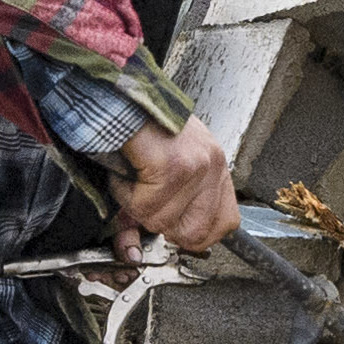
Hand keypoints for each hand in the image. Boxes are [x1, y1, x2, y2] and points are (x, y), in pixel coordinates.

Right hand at [114, 120, 241, 252]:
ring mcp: (197, 165)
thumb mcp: (162, 164)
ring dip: (136, 206)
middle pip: (196, 232)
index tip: (171, 228)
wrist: (118, 90)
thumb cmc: (137, 123)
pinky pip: (146, 205)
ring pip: (163, 221)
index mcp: (215, 165)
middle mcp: (213, 164)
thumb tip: (137, 253)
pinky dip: (125, 193)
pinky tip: (125, 172)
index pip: (226, 223)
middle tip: (143, 201)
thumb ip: (165, 205)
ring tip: (132, 178)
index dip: (194, 235)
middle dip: (160, 225)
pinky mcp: (174, 165)